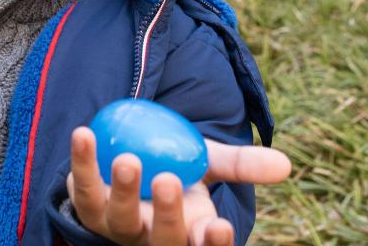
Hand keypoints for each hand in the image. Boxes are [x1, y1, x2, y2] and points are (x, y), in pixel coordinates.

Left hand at [67, 127, 291, 245]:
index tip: (217, 226)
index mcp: (191, 233)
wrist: (136, 157)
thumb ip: (242, 165)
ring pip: (118, 218)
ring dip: (122, 191)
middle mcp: (154, 238)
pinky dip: (82, 161)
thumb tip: (284, 164)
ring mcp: (117, 226)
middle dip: (166, 214)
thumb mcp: (210, 164)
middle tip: (169, 179)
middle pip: (162, 239)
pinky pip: (82, 186)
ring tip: (127, 160)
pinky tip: (84, 133)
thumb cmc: (180, 166)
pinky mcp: (87, 206)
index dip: (211, 242)